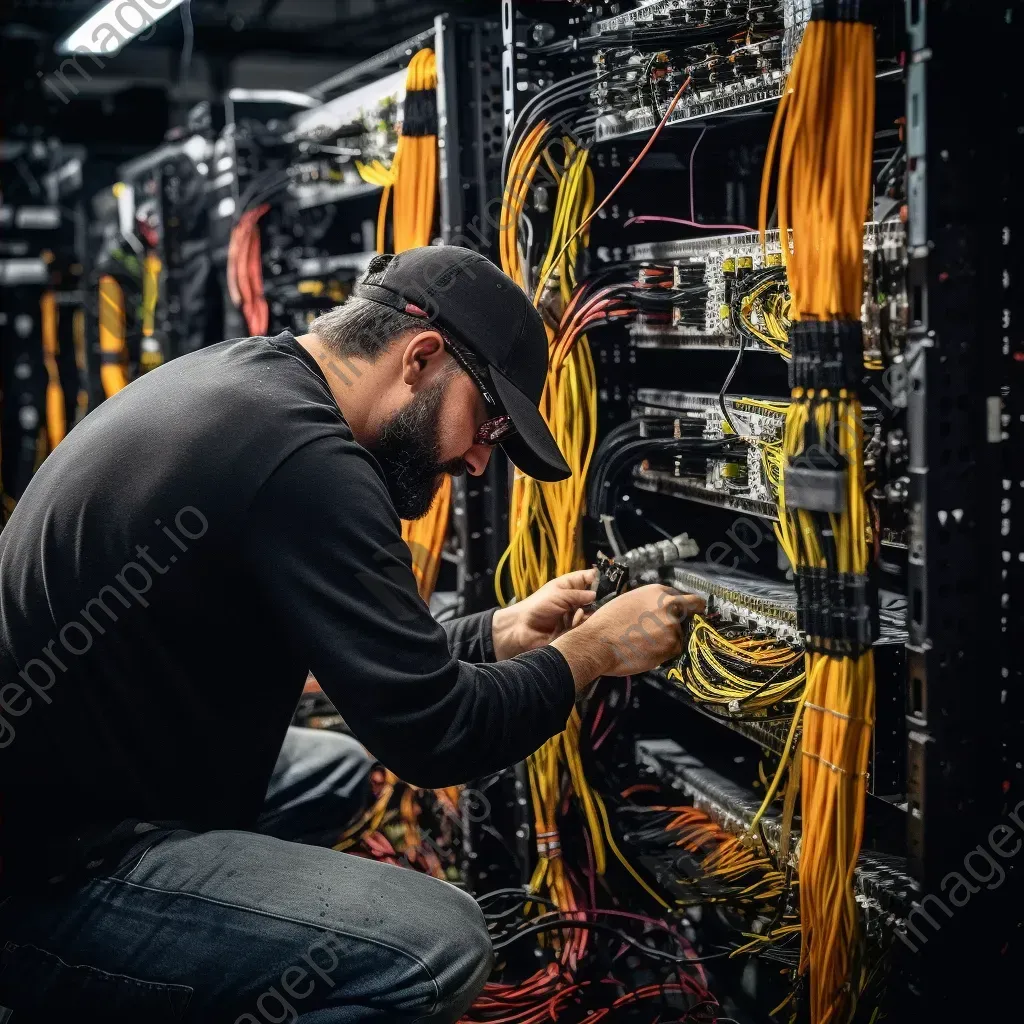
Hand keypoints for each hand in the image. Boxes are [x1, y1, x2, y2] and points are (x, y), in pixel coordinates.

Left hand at [491, 568, 597, 659]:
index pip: (588, 579)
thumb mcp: (558, 594)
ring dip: (587, 613)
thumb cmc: (537, 606)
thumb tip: (595, 595)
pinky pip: (585, 627)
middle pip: (595, 598)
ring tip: (577, 613)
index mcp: (570, 587)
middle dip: (597, 600)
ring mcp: (575, 616)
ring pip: (592, 613)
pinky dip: (580, 624)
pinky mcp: (574, 631)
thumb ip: (578, 594)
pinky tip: (572, 622)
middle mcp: (575, 601)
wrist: (522, 629)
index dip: (598, 579)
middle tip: (596, 601)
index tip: (609, 582)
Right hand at [552, 585, 704, 693]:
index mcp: (657, 591)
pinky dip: (666, 652)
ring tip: (650, 643)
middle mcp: (669, 605)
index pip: (682, 595)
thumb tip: (657, 609)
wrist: (598, 642)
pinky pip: (676, 649)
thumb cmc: (606, 622)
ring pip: (682, 632)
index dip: (680, 605)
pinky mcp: (672, 646)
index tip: (679, 612)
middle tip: (686, 624)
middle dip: (691, 615)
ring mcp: (672, 626)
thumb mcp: (628, 600)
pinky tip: (649, 651)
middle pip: (694, 607)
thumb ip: (648, 602)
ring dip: (671, 638)